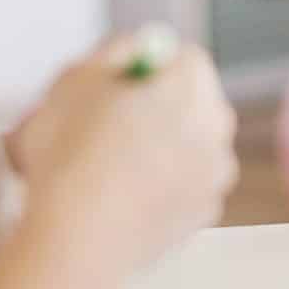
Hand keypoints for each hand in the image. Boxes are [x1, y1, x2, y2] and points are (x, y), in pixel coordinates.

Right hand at [5, 32, 237, 271]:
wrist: (78, 239)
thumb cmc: (71, 153)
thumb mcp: (75, 77)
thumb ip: (113, 50)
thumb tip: (133, 49)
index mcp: (192, 85)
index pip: (182, 58)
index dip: (144, 67)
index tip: (111, 84)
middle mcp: (217, 127)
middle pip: (189, 102)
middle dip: (153, 108)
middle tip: (101, 123)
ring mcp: (214, 176)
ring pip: (183, 148)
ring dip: (153, 149)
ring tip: (99, 166)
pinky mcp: (201, 216)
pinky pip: (178, 187)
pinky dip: (155, 188)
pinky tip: (115, 198)